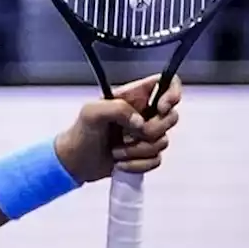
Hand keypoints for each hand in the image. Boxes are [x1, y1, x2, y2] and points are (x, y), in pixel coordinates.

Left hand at [54, 74, 181, 182]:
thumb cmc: (80, 133)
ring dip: (139, 151)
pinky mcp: (145, 153)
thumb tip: (140, 122)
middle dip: (152, 130)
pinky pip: (157, 159)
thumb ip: (117, 108)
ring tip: (117, 151)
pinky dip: (139, 164)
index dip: (172, 93)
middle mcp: (143, 113)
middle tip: (129, 135)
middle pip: (172, 117)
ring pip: (163, 141)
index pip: (166, 82)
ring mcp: (145, 134)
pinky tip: (121, 162)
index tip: (161, 108)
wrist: (76, 162)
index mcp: (133, 96)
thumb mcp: (92, 112)